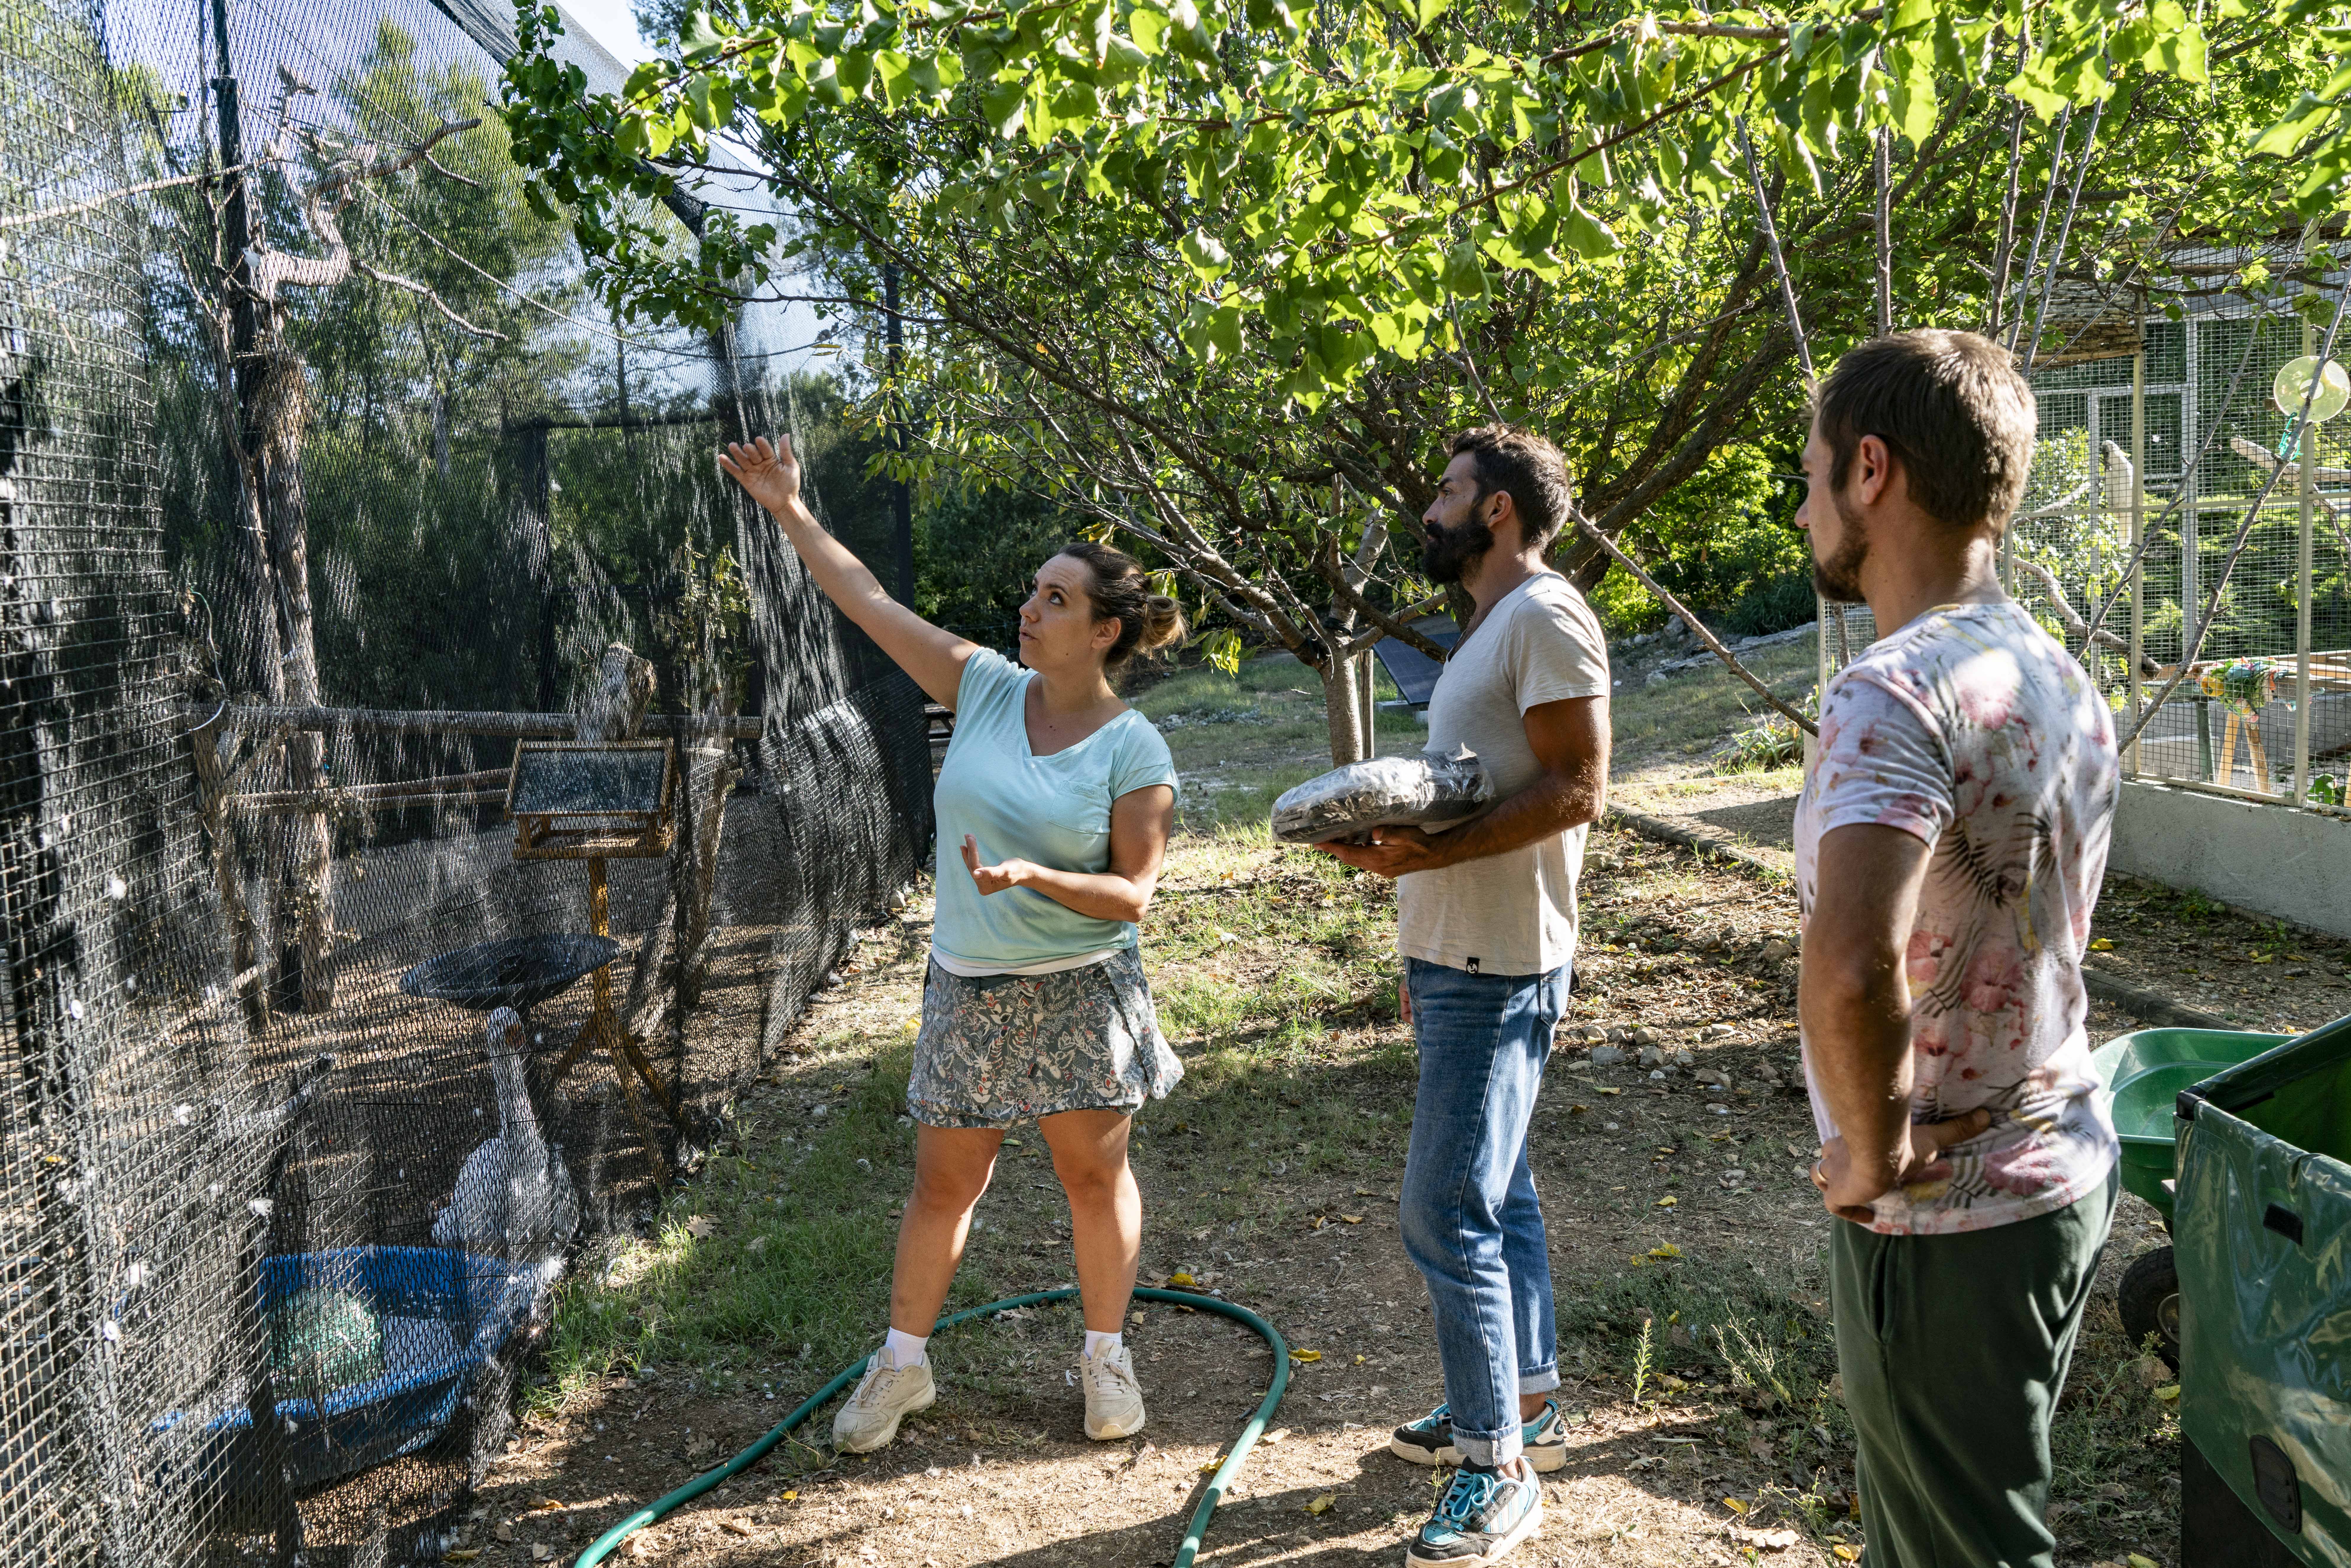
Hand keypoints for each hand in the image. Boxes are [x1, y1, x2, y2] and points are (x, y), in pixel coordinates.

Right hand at [718, 435, 804, 517]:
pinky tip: (721, 457)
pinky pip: (736, 471)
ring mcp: (753, 472)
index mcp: (771, 458)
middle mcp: (760, 463)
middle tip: (747, 447)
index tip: (759, 439)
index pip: (765, 449)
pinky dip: (728, 465)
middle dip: (750, 450)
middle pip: (753, 454)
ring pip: (743, 460)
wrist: (785, 502)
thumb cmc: (791, 484)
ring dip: (737, 453)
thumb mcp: (791, 466)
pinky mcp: (746, 481)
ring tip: (732, 445)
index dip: (762, 445)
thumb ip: (786, 451)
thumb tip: (785, 434)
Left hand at [961, 835, 1032, 895]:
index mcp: (986, 887)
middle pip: (972, 866)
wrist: (1024, 872)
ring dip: (969, 851)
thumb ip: (991, 873)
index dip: (972, 852)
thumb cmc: (1017, 870)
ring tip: (966, 838)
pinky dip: (971, 856)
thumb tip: (975, 874)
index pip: (975, 867)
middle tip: (967, 835)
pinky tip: (966, 848)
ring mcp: (982, 883)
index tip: (970, 838)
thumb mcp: (1005, 871)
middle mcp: (982, 887)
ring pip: (972, 865)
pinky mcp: (983, 878)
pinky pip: (974, 866)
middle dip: (970, 850)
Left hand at [1312, 824, 1450, 877]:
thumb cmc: (1420, 843)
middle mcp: (1377, 867)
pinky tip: (1356, 843)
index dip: (1332, 848)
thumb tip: (1375, 831)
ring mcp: (1381, 869)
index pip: (1349, 854)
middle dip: (1334, 850)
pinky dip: (1357, 852)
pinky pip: (1365, 860)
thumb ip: (1389, 833)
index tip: (1317, 843)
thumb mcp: (1405, 834)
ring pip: (1357, 860)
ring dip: (1345, 851)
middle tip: (1318, 841)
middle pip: (1349, 858)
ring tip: (1332, 841)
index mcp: (1378, 859)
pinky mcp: (1385, 867)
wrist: (1434, 855)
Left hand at [1810, 1108, 1993, 1222]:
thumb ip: (1956, 1129)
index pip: (1846, 1143)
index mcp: (1855, 1140)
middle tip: (1860, 1178)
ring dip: (1834, 1184)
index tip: (1866, 1160)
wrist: (1880, 1153)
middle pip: (1830, 1158)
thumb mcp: (1932, 1138)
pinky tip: (1866, 1216)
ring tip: (1856, 1195)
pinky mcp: (1835, 1194)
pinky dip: (1846, 1211)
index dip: (1852, 1150)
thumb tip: (1987, 1115)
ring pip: (1821, 1176)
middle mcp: (1838, 1155)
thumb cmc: (1902, 1144)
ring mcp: (1834, 1174)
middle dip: (1840, 1166)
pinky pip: (1833, 1206)